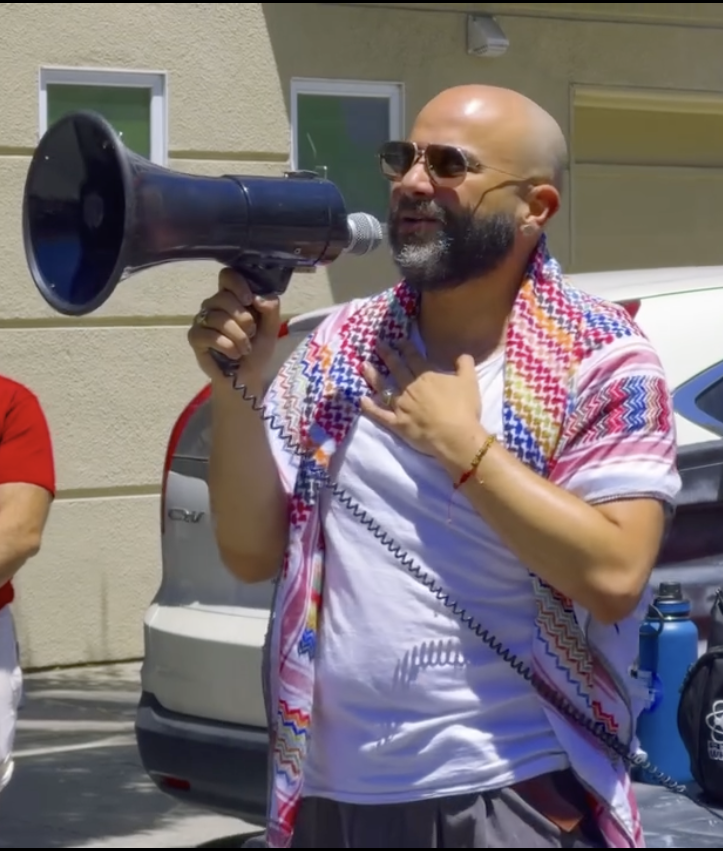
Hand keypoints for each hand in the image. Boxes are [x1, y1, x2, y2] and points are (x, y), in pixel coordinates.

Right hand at [187, 268, 281, 385]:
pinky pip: (209, 335)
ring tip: (245, 349)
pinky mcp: (195, 337)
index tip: (249, 300)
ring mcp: (202, 320)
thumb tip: (257, 298)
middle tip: (251, 333)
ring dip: (238, 337)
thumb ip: (271, 307)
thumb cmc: (257, 349)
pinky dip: (227, 346)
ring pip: (217, 318)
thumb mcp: (271, 327)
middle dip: (244, 318)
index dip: (238, 284)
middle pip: (223, 298)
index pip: (228, 276)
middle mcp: (214, 304)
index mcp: (233, 297)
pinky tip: (234, 355)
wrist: (247, 376)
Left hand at [360, 339, 482, 457]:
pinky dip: (370, 407)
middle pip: (396, 367)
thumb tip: (462, 354)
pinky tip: (361, 400)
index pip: (413, 357)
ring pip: (384, 387)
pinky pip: (380, 414)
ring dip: (373, 376)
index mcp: (426, 376)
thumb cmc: (463, 408)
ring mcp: (401, 405)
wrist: (455, 436)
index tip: (398, 339)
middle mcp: (410, 387)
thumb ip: (464, 364)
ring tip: (364, 366)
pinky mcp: (397, 423)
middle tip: (377, 344)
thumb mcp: (470, 381)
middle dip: (386, 354)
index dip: (405, 347)